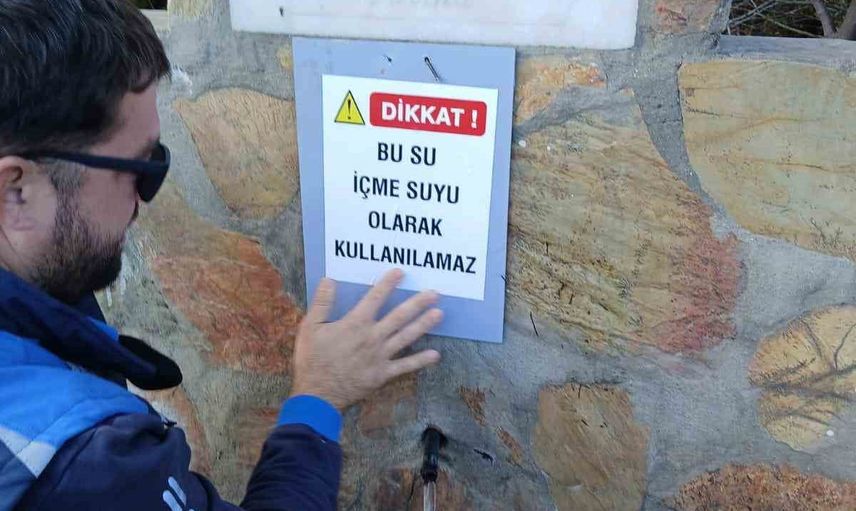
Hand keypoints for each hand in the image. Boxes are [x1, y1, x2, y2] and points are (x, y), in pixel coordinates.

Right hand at [290, 269, 442, 410]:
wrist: (317, 394)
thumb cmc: (312, 359)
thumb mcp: (310, 327)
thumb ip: (322, 303)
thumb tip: (328, 280)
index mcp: (355, 324)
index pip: (375, 298)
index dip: (388, 284)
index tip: (400, 272)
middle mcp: (372, 337)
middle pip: (399, 316)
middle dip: (417, 303)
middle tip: (434, 293)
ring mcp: (380, 356)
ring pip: (406, 337)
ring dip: (423, 325)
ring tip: (439, 314)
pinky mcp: (383, 373)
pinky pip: (405, 366)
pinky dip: (420, 361)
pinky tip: (435, 355)